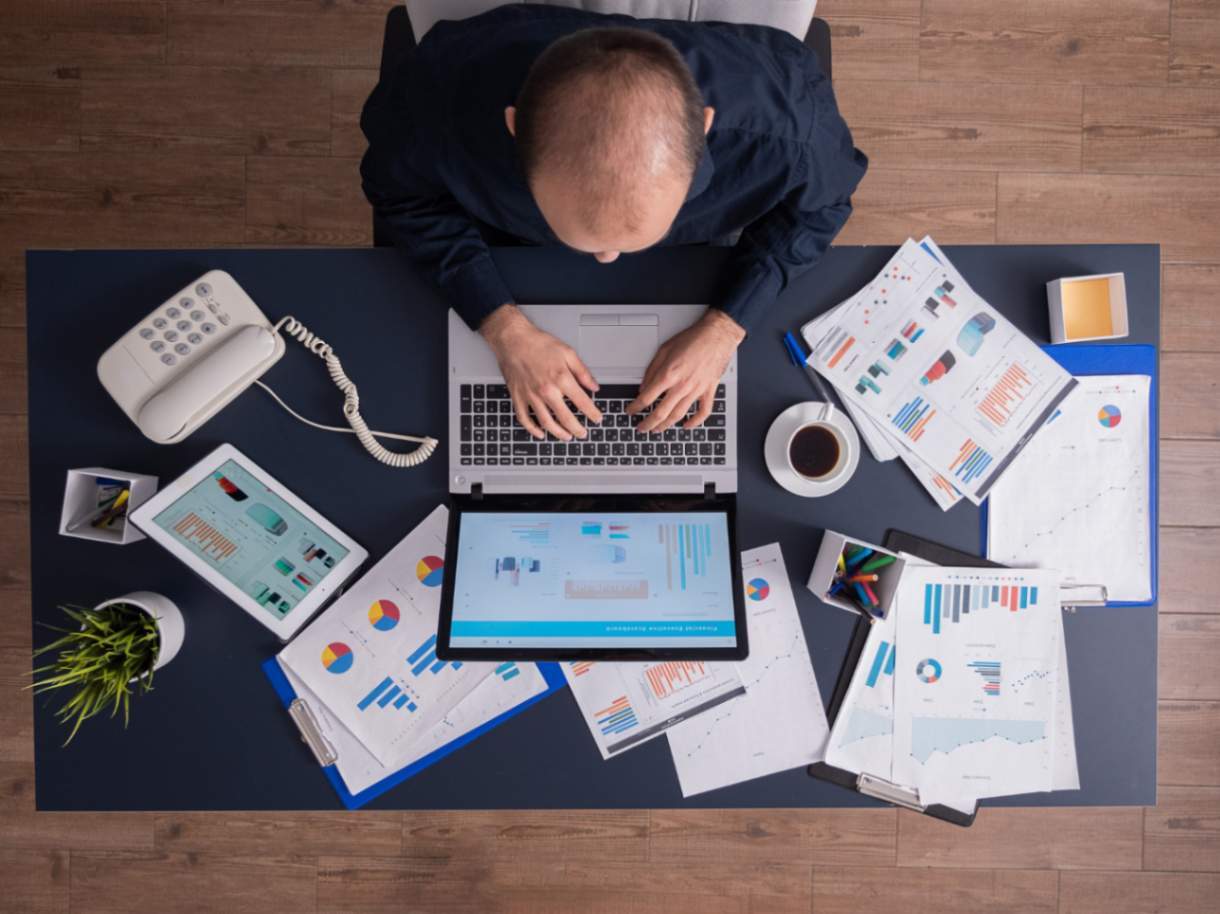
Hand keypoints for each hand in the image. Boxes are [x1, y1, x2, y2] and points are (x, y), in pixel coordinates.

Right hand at [480, 304, 602, 439]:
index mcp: (561, 379)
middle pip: (566, 418)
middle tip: (583, 434)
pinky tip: (540, 433)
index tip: (597, 418)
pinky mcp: (518, 397)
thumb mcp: (568, 353)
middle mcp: (547, 391)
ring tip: (567, 437)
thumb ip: (583, 372)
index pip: (582, 403)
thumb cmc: (538, 344)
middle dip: (578, 429)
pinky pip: (525, 419)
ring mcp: (531, 396)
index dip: (593, 414)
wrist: (513, 339)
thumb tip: (594, 386)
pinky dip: (533, 430)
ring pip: (547, 423)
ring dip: (559, 433)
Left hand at [627, 310, 744, 432]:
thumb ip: (652, 370)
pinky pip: (703, 411)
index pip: (646, 398)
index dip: (635, 407)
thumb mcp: (664, 349)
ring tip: (657, 430)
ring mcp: (696, 390)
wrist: (717, 335)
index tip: (631, 410)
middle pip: (660, 412)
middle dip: (648, 423)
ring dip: (666, 425)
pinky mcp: (709, 390)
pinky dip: (695, 422)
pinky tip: (686, 425)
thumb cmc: (693, 339)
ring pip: (678, 415)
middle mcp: (682, 385)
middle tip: (641, 428)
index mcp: (668, 374)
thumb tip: (644, 387)